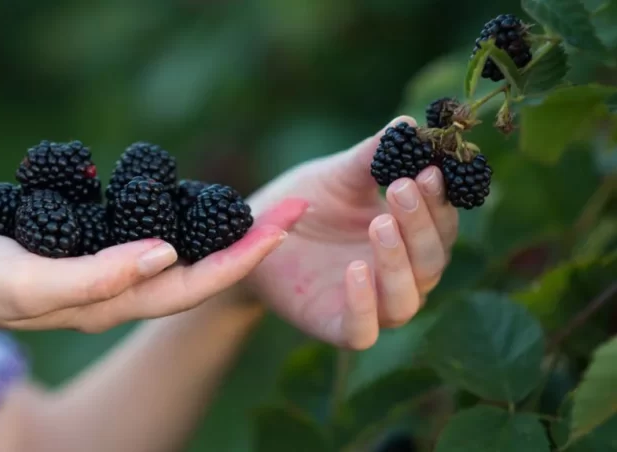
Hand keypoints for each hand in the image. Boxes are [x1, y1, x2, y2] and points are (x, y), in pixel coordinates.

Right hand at [0, 207, 300, 340]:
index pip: (194, 285)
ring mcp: (108, 270)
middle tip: (293, 208)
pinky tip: (203, 200)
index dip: (242, 259)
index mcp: (113, 304)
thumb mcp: (33, 279)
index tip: (282, 229)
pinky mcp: (93, 247)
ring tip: (261, 204)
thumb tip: (168, 255)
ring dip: (224, 228)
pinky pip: (151, 233)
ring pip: (182, 252)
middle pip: (201, 268)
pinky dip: (184, 217)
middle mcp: (120, 290)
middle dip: (250, 241)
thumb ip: (98, 276)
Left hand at [246, 116, 457, 349]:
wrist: (253, 235)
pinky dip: (364, 305)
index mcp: (410, 237)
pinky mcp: (338, 327)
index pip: (441, 222)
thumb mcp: (339, 175)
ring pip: (407, 298)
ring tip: (379, 223)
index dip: (440, 199)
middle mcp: (401, 275)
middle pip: (432, 260)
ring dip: (398, 262)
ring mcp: (372, 305)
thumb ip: (371, 156)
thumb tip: (408, 124)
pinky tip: (354, 270)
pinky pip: (363, 331)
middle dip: (420, 224)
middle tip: (401, 188)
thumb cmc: (306, 203)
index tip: (429, 168)